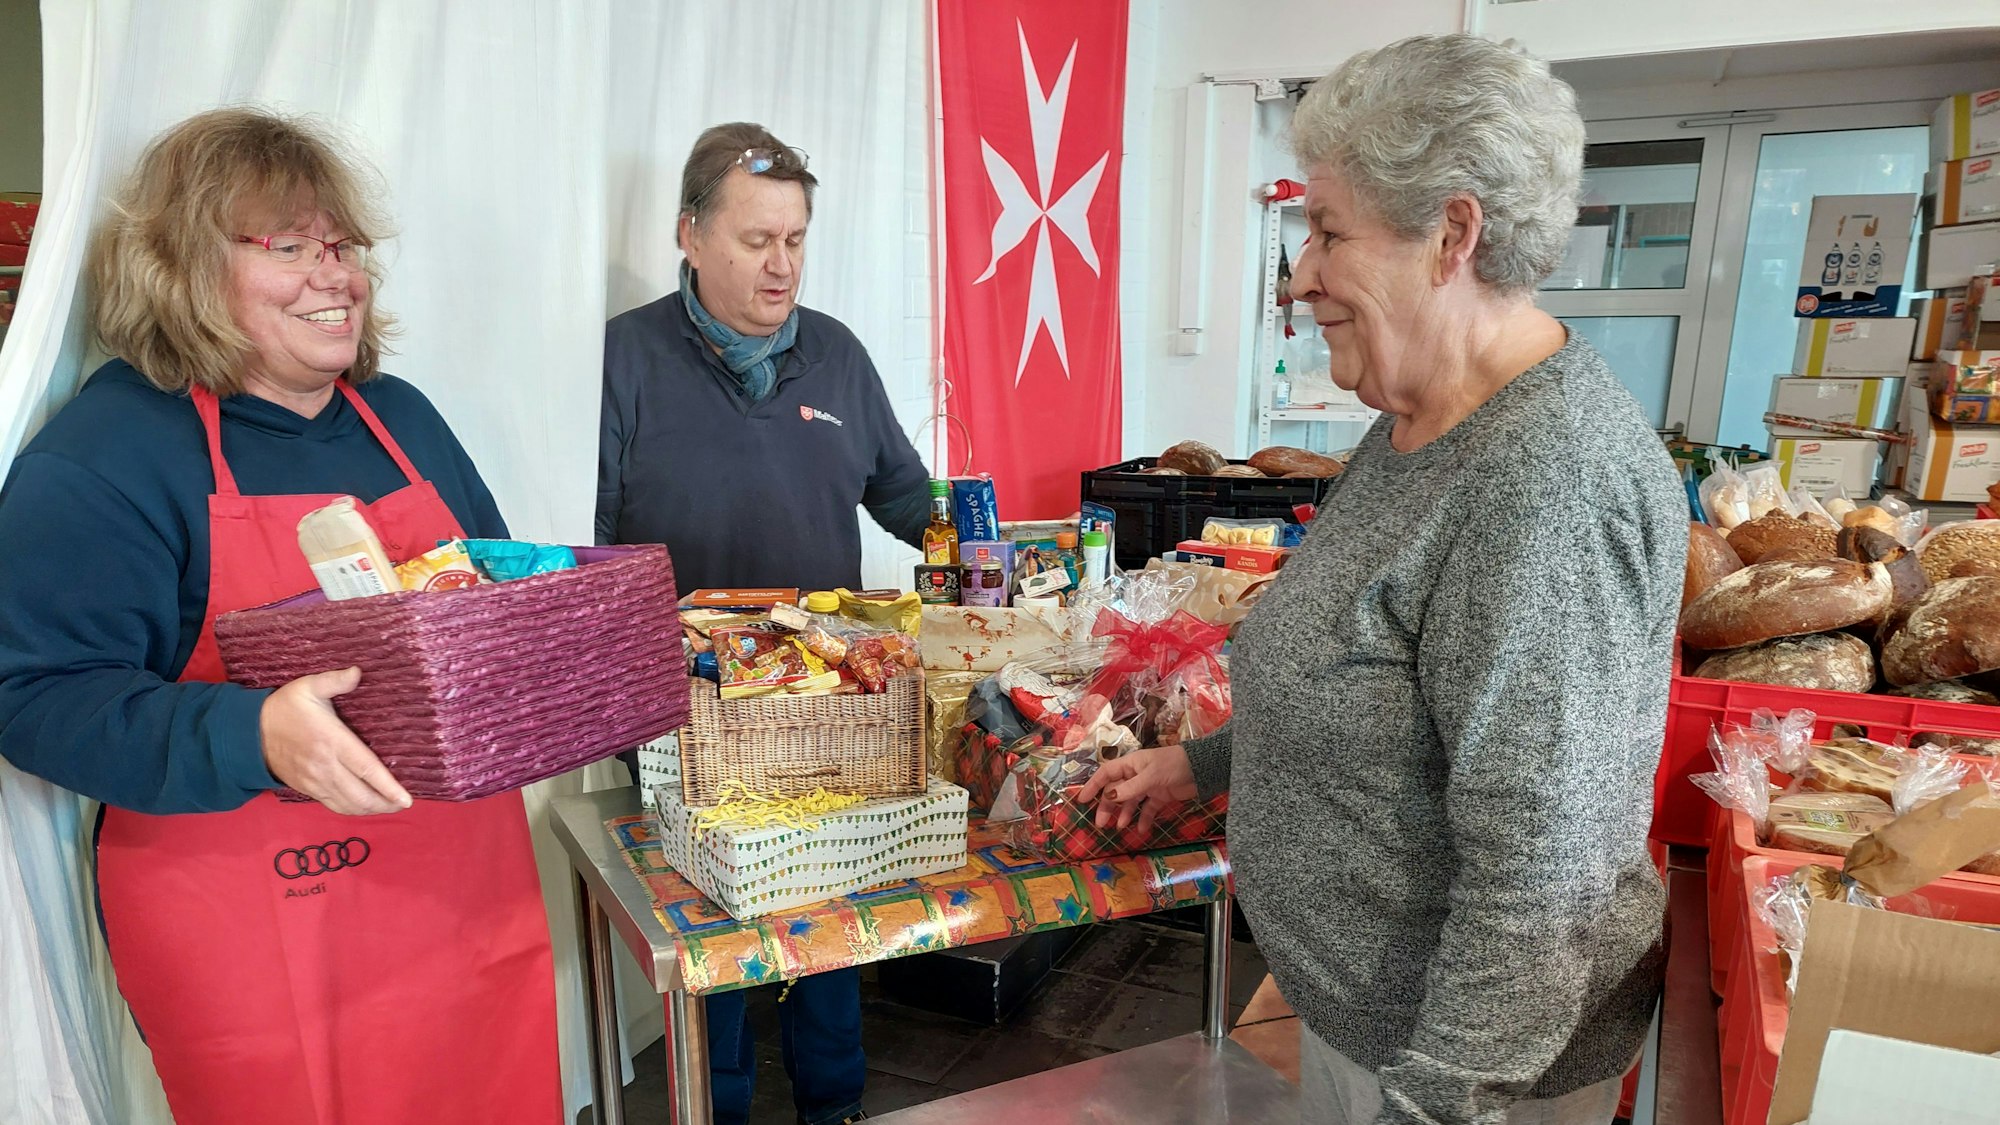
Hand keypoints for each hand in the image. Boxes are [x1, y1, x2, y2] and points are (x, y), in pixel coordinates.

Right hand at [260, 668, 410, 814]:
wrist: (249, 733)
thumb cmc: (285, 707)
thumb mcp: (308, 686)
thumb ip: (334, 680)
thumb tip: (358, 671)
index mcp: (331, 741)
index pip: (366, 769)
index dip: (388, 787)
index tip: (406, 799)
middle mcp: (325, 766)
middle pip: (361, 795)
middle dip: (386, 804)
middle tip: (404, 804)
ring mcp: (316, 781)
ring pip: (348, 805)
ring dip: (371, 810)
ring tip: (391, 807)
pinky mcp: (308, 789)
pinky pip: (334, 806)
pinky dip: (352, 810)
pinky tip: (366, 806)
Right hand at [1077, 744, 1196, 833]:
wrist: (1202, 768)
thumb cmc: (1173, 765)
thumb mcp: (1150, 776)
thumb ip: (1130, 788)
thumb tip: (1109, 797)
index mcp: (1131, 764)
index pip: (1106, 774)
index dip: (1093, 786)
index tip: (1082, 800)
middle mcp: (1136, 774)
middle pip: (1116, 790)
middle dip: (1108, 806)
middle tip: (1101, 823)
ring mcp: (1149, 786)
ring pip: (1131, 801)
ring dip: (1125, 814)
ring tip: (1121, 827)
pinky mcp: (1161, 796)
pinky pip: (1148, 809)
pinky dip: (1144, 819)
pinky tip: (1141, 829)